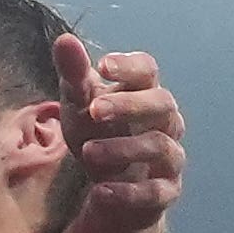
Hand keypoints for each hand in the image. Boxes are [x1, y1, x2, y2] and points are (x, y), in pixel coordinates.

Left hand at [60, 32, 183, 227]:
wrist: (109, 189)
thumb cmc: (99, 135)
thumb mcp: (80, 107)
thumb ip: (74, 76)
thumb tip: (64, 40)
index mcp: (145, 94)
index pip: (148, 71)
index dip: (130, 66)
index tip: (103, 66)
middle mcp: (165, 122)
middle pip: (162, 104)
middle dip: (129, 105)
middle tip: (94, 110)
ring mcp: (169, 157)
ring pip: (160, 146)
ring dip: (123, 148)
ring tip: (87, 152)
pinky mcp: (165, 192)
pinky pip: (156, 192)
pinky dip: (129, 192)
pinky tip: (100, 191)